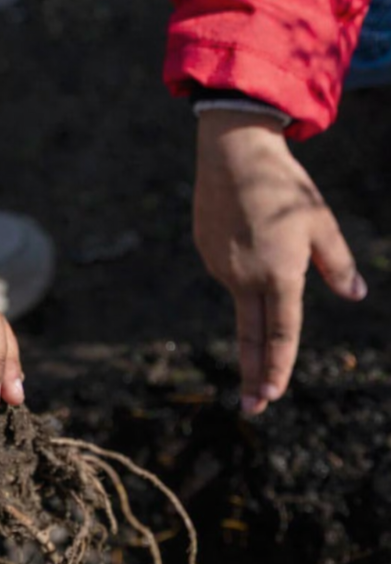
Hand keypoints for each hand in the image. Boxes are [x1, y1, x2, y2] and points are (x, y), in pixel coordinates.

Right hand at [194, 111, 366, 414]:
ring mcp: (221, 268)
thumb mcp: (320, 223)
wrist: (232, 155)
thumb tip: (355, 296)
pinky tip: (248, 233)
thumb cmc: (284, 187)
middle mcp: (244, 279)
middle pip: (250, 337)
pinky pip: (229, 271)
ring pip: (243, 294)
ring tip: (264, 235)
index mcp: (278, 275)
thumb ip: (338, 265)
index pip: (279, 335)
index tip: (272, 397)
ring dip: (255, 291)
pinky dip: (242, 267)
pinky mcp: (207, 253)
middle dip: (253, 376)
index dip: (277, 369)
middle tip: (252, 408)